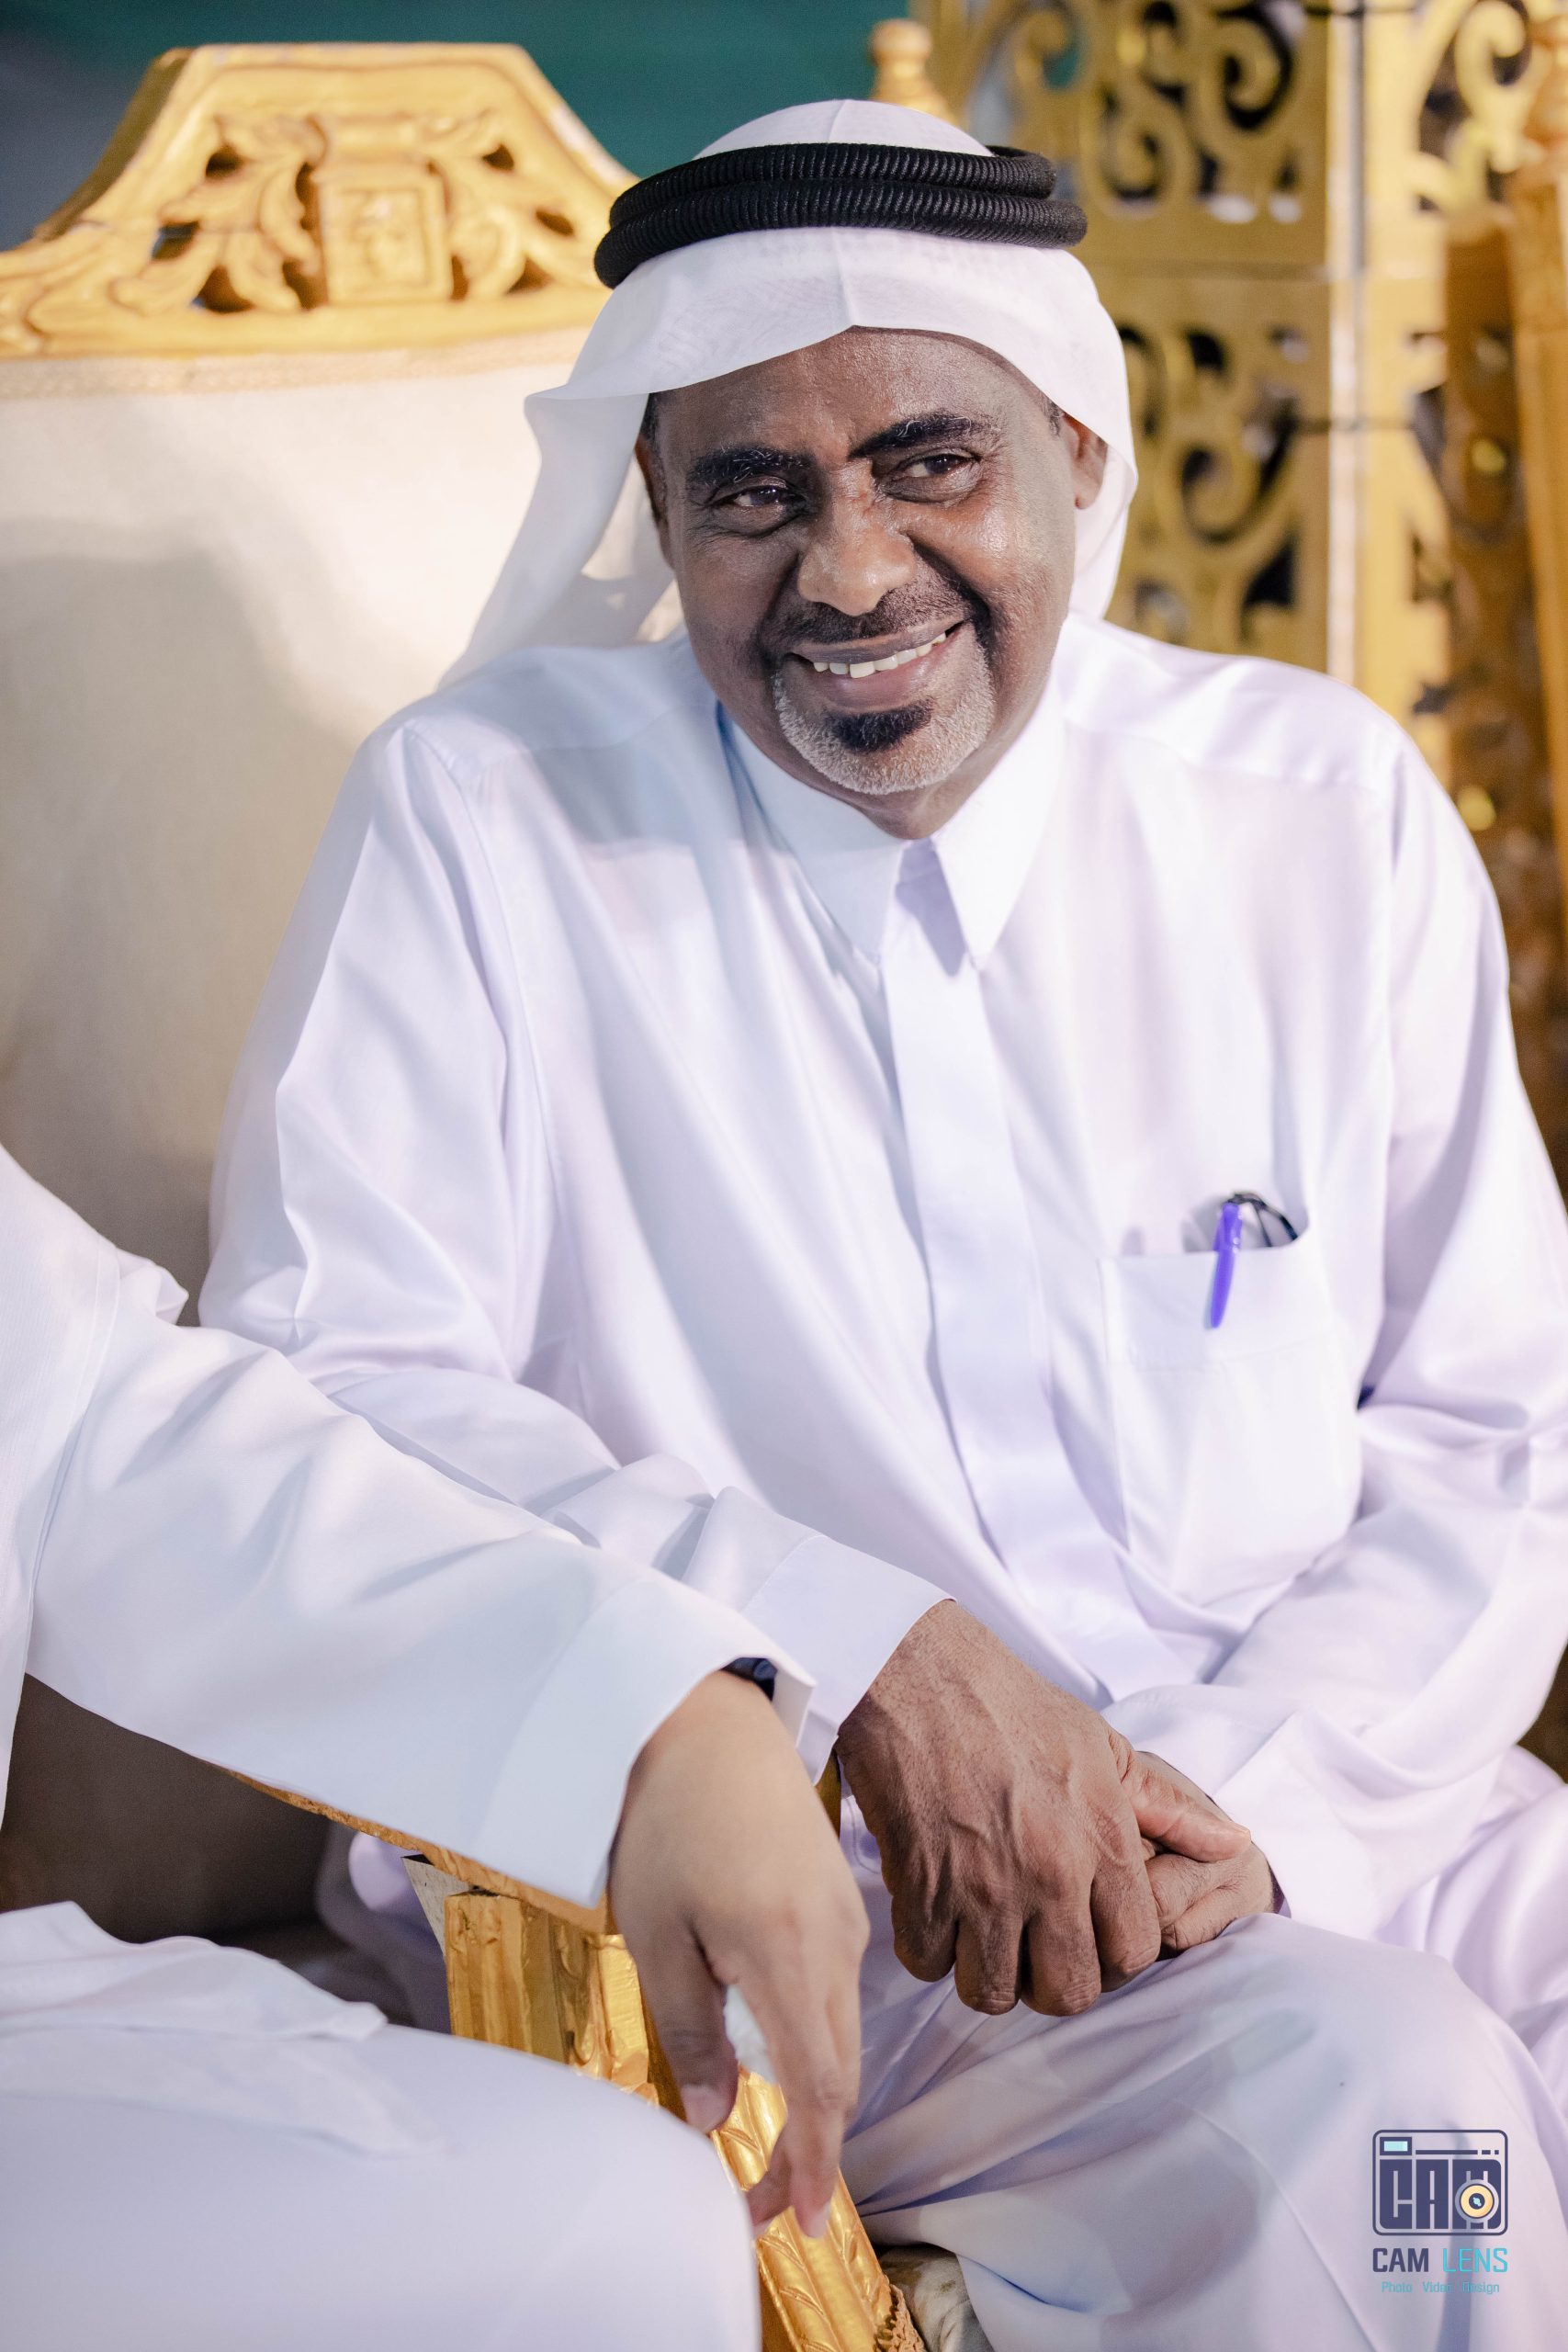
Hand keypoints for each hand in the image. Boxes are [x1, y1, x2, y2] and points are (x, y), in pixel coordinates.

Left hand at [610, 1671, 867, 2238]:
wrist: (705, 1716)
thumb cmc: (666, 1818)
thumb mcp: (657, 1935)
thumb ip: (690, 2033)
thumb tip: (715, 2116)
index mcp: (789, 1953)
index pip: (823, 2087)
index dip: (815, 2163)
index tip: (799, 2221)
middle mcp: (836, 1940)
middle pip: (841, 2069)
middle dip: (809, 2143)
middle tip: (762, 2198)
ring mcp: (844, 1915)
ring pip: (841, 2030)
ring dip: (812, 2092)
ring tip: (763, 2141)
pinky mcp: (838, 1895)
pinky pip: (836, 1989)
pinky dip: (813, 2038)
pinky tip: (772, 2052)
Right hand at [837, 1602, 1249, 2017]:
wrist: (921, 1673)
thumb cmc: (1013, 1706)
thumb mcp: (1103, 1746)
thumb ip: (1170, 1808)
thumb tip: (1236, 1843)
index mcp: (1102, 1842)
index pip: (1133, 1955)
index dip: (1113, 1959)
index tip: (1087, 1935)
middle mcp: (1050, 1875)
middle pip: (1066, 1993)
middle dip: (1050, 1983)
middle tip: (1031, 1947)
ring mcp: (982, 1886)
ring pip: (991, 1992)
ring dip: (984, 1972)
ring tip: (979, 1935)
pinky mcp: (921, 1886)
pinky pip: (927, 1963)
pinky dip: (928, 1949)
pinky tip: (934, 1911)